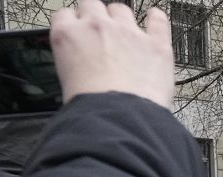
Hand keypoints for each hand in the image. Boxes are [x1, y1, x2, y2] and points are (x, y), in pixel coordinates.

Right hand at [51, 0, 174, 109]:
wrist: (118, 118)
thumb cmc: (91, 108)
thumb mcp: (66, 81)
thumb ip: (73, 62)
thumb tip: (83, 67)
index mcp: (68, 36)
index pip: (64, 15)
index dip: (72, 22)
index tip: (77, 29)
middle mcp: (96, 27)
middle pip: (92, 4)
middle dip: (95, 16)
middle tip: (100, 32)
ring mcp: (127, 32)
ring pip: (121, 9)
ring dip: (121, 18)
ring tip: (125, 33)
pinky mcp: (155, 44)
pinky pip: (158, 20)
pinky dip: (156, 19)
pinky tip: (154, 20)